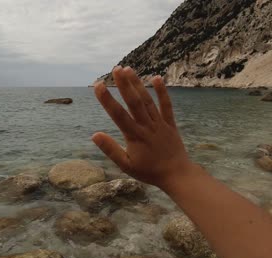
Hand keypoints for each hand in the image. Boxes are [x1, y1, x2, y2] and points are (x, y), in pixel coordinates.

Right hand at [92, 66, 193, 186]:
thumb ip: (110, 149)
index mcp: (134, 136)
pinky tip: (156, 78)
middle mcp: (147, 126)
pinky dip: (162, 92)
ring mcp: (159, 123)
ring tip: (129, 69)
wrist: (176, 175)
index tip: (98, 85)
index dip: (107, 99)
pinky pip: (166, 106)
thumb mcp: (126, 165)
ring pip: (147, 100)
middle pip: (134, 102)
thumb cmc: (148, 171)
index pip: (118, 114)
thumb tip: (94, 135)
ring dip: (138, 84)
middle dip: (124, 84)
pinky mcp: (170, 124)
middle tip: (116, 68)